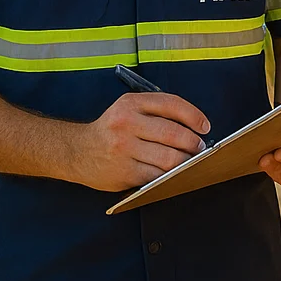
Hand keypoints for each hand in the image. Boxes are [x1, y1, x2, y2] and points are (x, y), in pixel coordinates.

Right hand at [69, 92, 209, 191]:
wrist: (76, 151)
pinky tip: (173, 174)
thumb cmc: (109, 130)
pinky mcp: (124, 172)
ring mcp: (124, 149)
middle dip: (193, 143)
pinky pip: (157, 176)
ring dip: (186, 162)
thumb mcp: (128, 109)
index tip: (204, 126)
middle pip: (173, 133)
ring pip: (168, 158)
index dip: (194, 115)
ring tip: (190, 162)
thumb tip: (192, 126)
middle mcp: (126, 124)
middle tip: (199, 148)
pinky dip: (170, 176)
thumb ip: (156, 112)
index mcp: (131, 104)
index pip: (172, 104)